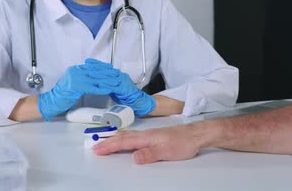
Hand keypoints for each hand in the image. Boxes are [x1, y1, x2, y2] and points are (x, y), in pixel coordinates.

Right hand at [38, 64, 119, 120]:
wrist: (51, 101)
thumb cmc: (62, 94)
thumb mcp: (72, 82)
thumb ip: (81, 77)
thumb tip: (93, 77)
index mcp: (75, 69)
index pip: (92, 66)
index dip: (103, 67)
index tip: (111, 69)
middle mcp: (75, 71)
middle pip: (95, 71)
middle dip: (107, 73)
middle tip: (116, 74)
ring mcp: (75, 78)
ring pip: (95, 79)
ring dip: (107, 81)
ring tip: (115, 82)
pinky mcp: (76, 87)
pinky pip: (92, 87)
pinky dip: (102, 89)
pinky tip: (108, 89)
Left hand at [85, 59, 154, 115]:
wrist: (138, 101)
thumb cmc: (126, 95)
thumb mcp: (115, 87)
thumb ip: (108, 83)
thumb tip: (98, 82)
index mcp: (118, 75)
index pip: (106, 67)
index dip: (97, 64)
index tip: (88, 61)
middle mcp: (120, 76)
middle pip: (106, 70)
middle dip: (96, 67)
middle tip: (87, 64)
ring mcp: (122, 82)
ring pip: (109, 77)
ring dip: (99, 75)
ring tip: (90, 73)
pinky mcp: (123, 89)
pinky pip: (113, 87)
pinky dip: (106, 85)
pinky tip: (99, 84)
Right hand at [92, 124, 209, 163]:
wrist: (197, 134)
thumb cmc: (184, 143)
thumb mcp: (167, 152)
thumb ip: (149, 154)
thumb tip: (133, 157)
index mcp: (146, 137)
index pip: (123, 142)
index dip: (109, 146)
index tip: (97, 149)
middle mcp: (145, 134)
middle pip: (122, 137)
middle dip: (107, 142)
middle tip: (94, 146)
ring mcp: (149, 134)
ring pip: (127, 135)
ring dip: (114, 138)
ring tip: (104, 140)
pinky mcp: (154, 135)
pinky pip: (133, 135)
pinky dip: (123, 137)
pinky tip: (125, 138)